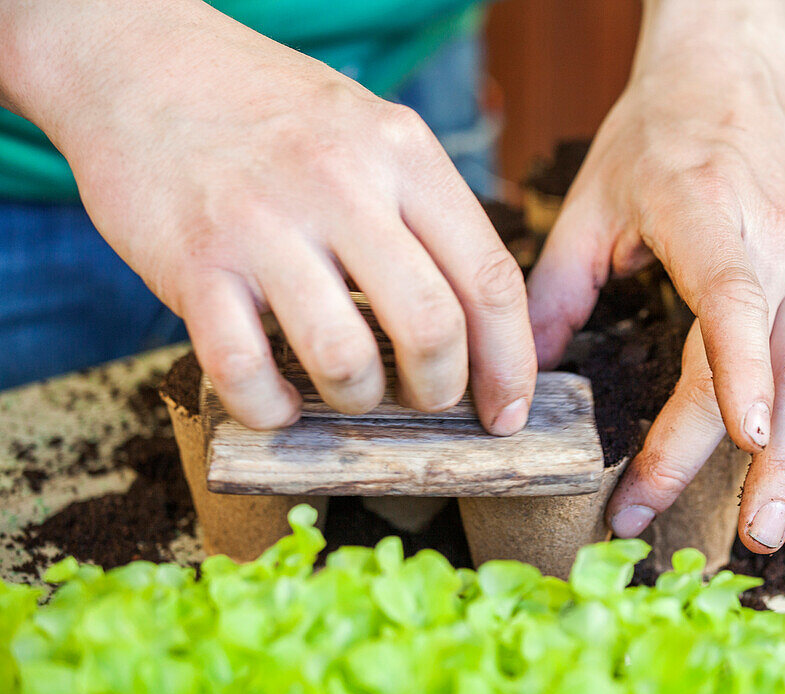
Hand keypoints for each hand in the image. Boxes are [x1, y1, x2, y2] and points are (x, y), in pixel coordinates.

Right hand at [0, 0, 535, 432]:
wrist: (142, 61)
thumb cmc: (271, 111)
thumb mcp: (371, 130)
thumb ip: (425, 210)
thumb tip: (477, 318)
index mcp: (402, 153)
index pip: (489, 276)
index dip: (510, 361)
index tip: (509, 409)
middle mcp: (341, 186)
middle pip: (431, 327)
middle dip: (443, 390)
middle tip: (429, 401)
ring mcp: (263, 225)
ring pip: (344, 358)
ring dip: (357, 400)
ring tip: (350, 390)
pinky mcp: (194, 263)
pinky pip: (244, 371)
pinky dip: (269, 409)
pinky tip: (276, 400)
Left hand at [526, 0, 784, 552]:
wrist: (732, 65)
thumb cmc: (656, 130)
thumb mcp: (592, 198)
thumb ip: (553, 290)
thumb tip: (519, 381)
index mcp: (708, 217)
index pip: (731, 304)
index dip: (739, 371)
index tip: (743, 438)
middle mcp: (776, 244)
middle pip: (768, 364)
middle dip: (741, 455)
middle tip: (706, 532)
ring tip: (772, 530)